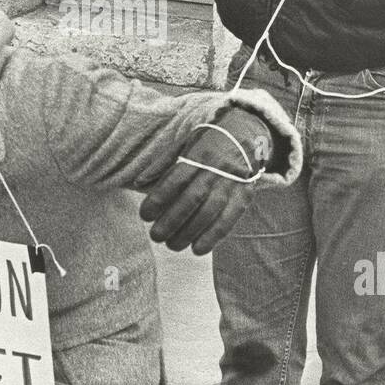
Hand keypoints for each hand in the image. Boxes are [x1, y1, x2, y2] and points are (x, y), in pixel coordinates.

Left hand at [138, 105, 275, 255]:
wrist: (246, 134)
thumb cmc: (207, 143)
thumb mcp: (183, 144)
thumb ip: (161, 164)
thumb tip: (137, 183)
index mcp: (198, 154)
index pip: (176, 179)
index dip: (159, 199)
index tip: (145, 215)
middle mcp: (215, 169)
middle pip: (192, 198)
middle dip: (171, 221)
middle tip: (156, 236)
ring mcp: (232, 183)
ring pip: (210, 211)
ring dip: (190, 232)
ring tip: (172, 245)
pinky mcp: (244, 196)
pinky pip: (229, 219)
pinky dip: (214, 237)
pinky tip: (198, 249)